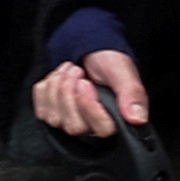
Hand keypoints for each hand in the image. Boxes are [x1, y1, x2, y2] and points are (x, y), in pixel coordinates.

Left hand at [33, 50, 150, 142]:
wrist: (90, 50)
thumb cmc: (109, 62)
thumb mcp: (124, 73)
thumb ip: (133, 96)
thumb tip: (138, 119)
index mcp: (115, 120)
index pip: (102, 129)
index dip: (90, 107)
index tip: (86, 84)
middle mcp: (93, 126)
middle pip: (74, 126)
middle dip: (70, 93)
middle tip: (77, 72)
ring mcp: (70, 122)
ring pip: (55, 119)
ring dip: (58, 88)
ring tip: (70, 71)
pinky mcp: (53, 115)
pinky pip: (41, 110)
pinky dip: (46, 89)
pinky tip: (59, 79)